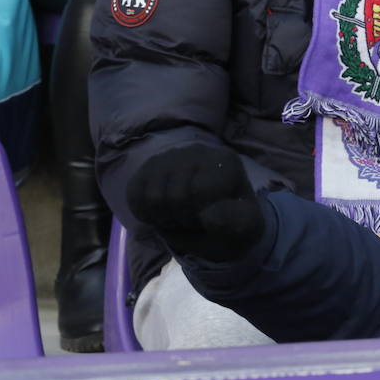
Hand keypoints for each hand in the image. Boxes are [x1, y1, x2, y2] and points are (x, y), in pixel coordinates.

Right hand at [126, 144, 262, 262]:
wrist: (212, 222)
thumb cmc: (230, 222)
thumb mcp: (245, 228)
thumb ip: (234, 221)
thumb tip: (210, 214)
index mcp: (225, 161)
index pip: (200, 191)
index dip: (201, 216)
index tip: (212, 218)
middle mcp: (196, 150)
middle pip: (174, 196)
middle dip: (183, 219)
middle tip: (194, 219)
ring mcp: (169, 156)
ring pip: (152, 197)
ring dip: (164, 218)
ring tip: (180, 216)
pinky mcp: (148, 167)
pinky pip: (134, 195)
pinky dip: (145, 213)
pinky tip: (162, 212)